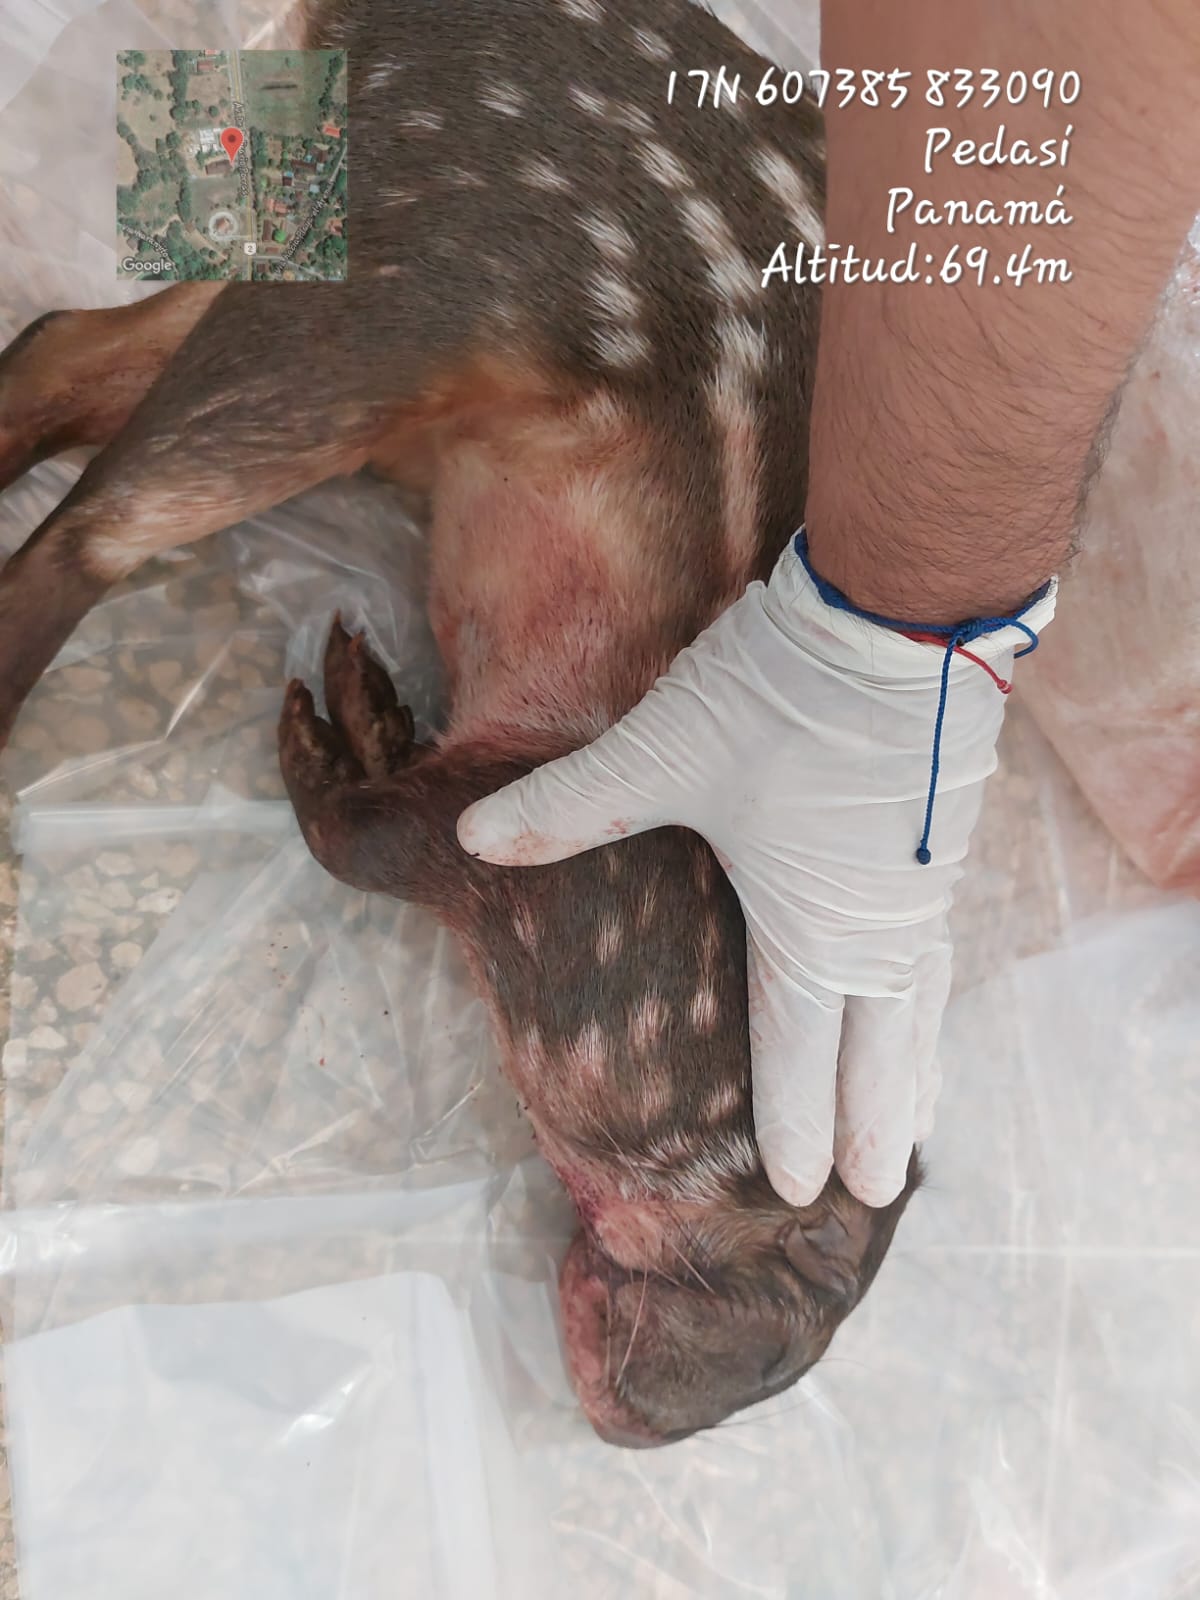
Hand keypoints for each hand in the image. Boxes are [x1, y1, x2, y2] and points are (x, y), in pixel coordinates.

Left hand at [457, 540, 1055, 1207]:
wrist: (903, 616)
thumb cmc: (784, 698)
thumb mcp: (665, 751)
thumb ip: (568, 805)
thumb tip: (475, 840)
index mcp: (810, 933)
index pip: (801, 1060)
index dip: (795, 1129)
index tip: (795, 1192)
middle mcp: (878, 930)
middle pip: (882, 1054)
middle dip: (874, 1129)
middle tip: (875, 1193)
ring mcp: (923, 888)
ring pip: (923, 1006)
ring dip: (915, 1070)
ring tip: (917, 1121)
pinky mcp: (946, 841)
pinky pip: (942, 951)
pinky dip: (932, 999)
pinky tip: (927, 988)